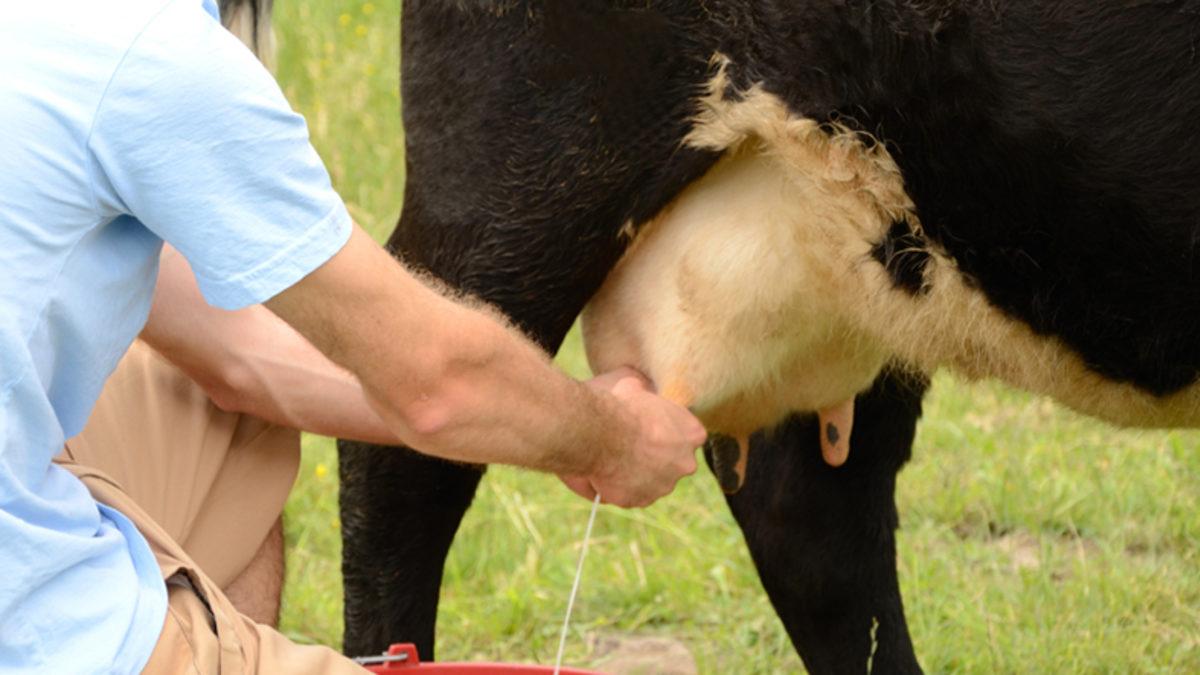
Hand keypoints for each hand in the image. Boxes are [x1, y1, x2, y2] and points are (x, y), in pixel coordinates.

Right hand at [560, 368, 706, 507]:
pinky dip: (618, 486)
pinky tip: (603, 472)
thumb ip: (645, 392)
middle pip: (672, 461)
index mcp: (692, 433)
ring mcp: (663, 485)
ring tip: (611, 458)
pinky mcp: (640, 500)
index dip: (666, 430)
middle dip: (654, 456)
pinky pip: (630, 494)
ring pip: (651, 480)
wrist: (598, 433)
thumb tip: (640, 388)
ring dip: (636, 472)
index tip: (649, 427)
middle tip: (628, 444)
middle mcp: (685, 463)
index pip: (688, 434)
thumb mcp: (636, 384)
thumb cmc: (618, 405)